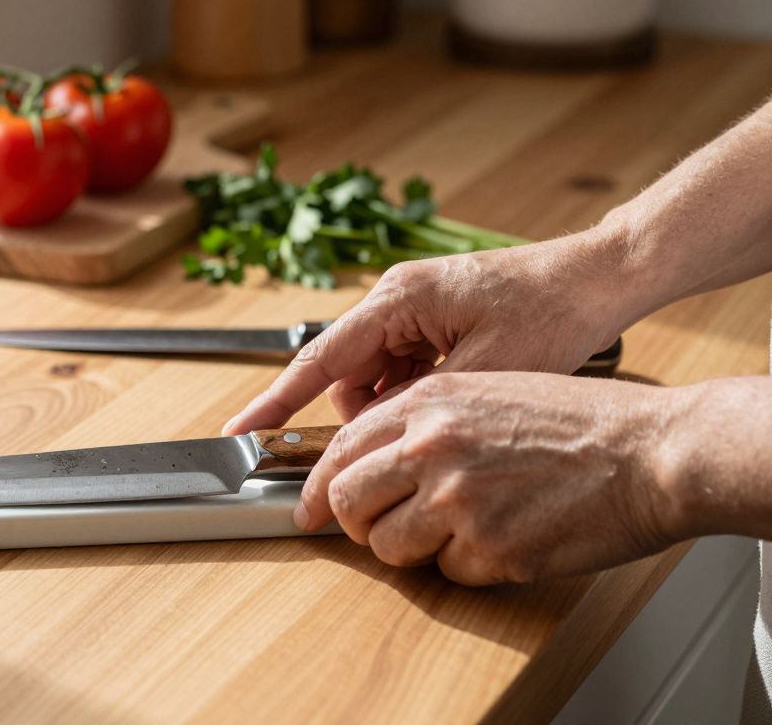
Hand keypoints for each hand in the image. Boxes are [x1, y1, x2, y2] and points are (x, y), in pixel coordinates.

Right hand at [224, 235, 628, 431]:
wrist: (598, 278)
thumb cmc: (551, 312)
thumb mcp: (482, 372)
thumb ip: (414, 403)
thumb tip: (371, 434)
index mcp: (397, 300)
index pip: (319, 359)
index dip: (277, 401)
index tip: (241, 432)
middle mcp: (395, 297)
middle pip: (346, 372)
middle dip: (365, 412)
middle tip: (405, 440)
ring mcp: (412, 306)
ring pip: (373, 374)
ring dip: (395, 403)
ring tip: (447, 412)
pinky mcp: (431, 317)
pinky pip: (400, 364)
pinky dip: (414, 390)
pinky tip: (452, 398)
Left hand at [293, 372, 686, 584]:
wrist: (653, 452)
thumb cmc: (581, 421)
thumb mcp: (490, 389)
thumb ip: (425, 418)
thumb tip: (372, 455)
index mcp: (429, 403)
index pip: (340, 447)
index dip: (316, 484)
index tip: (309, 508)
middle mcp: (432, 446)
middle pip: (344, 500)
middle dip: (353, 523)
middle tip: (373, 531)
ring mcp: (458, 499)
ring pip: (386, 546)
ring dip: (409, 549)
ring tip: (453, 533)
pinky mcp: (490, 548)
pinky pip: (447, 572)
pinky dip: (469, 566)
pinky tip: (506, 538)